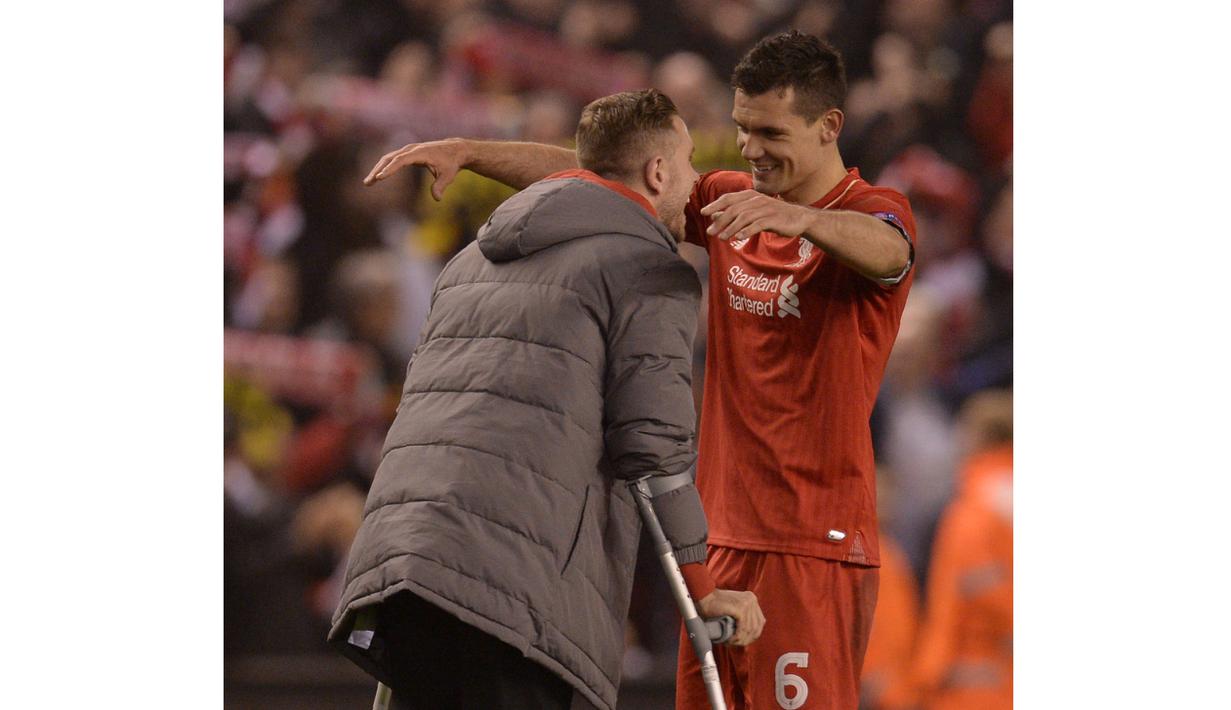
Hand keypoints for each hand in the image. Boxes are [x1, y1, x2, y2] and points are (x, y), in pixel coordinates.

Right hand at [364, 138, 466, 198]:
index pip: (401, 160)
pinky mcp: (408, 154)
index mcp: (420, 152)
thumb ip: (440, 186)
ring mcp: (408, 150)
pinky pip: (392, 160)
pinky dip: (384, 168)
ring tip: (368, 182)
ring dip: (377, 169)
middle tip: (368, 182)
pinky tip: (378, 177)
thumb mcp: (448, 175)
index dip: (390, 169)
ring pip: (388, 158)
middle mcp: (411, 149)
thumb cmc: (451, 163)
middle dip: (378, 170)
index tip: (380, 177)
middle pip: (390, 158)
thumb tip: (437, 198)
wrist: (455, 150)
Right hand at [696, 588, 765, 645]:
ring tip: (730, 642)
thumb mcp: (734, 609)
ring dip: (740, 640)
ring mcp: (747, 603)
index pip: (760, 622)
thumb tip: (750, 635)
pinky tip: (729, 640)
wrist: (704, 597)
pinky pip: (743, 628)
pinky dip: (737, 637)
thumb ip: (743, 617)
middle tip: (735, 643)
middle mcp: (752, 599)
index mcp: (752, 599)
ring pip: (749, 629)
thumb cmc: (715, 605)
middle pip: (756, 627)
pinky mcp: (741, 608)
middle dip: (746, 639)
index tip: (742, 641)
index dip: (752, 635)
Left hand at [700, 190, 814, 242]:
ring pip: (744, 217)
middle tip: (710, 232)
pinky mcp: (773, 219)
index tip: (703, 212)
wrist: (798, 218)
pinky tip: (738, 238)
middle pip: (734, 209)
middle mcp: (756, 200)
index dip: (715, 204)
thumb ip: (734, 213)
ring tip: (721, 238)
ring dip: (731, 228)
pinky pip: (757, 225)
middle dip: (720, 220)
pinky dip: (747, 231)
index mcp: (750, 196)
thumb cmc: (772, 215)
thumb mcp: (752, 212)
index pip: (728, 198)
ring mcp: (765, 209)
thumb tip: (713, 216)